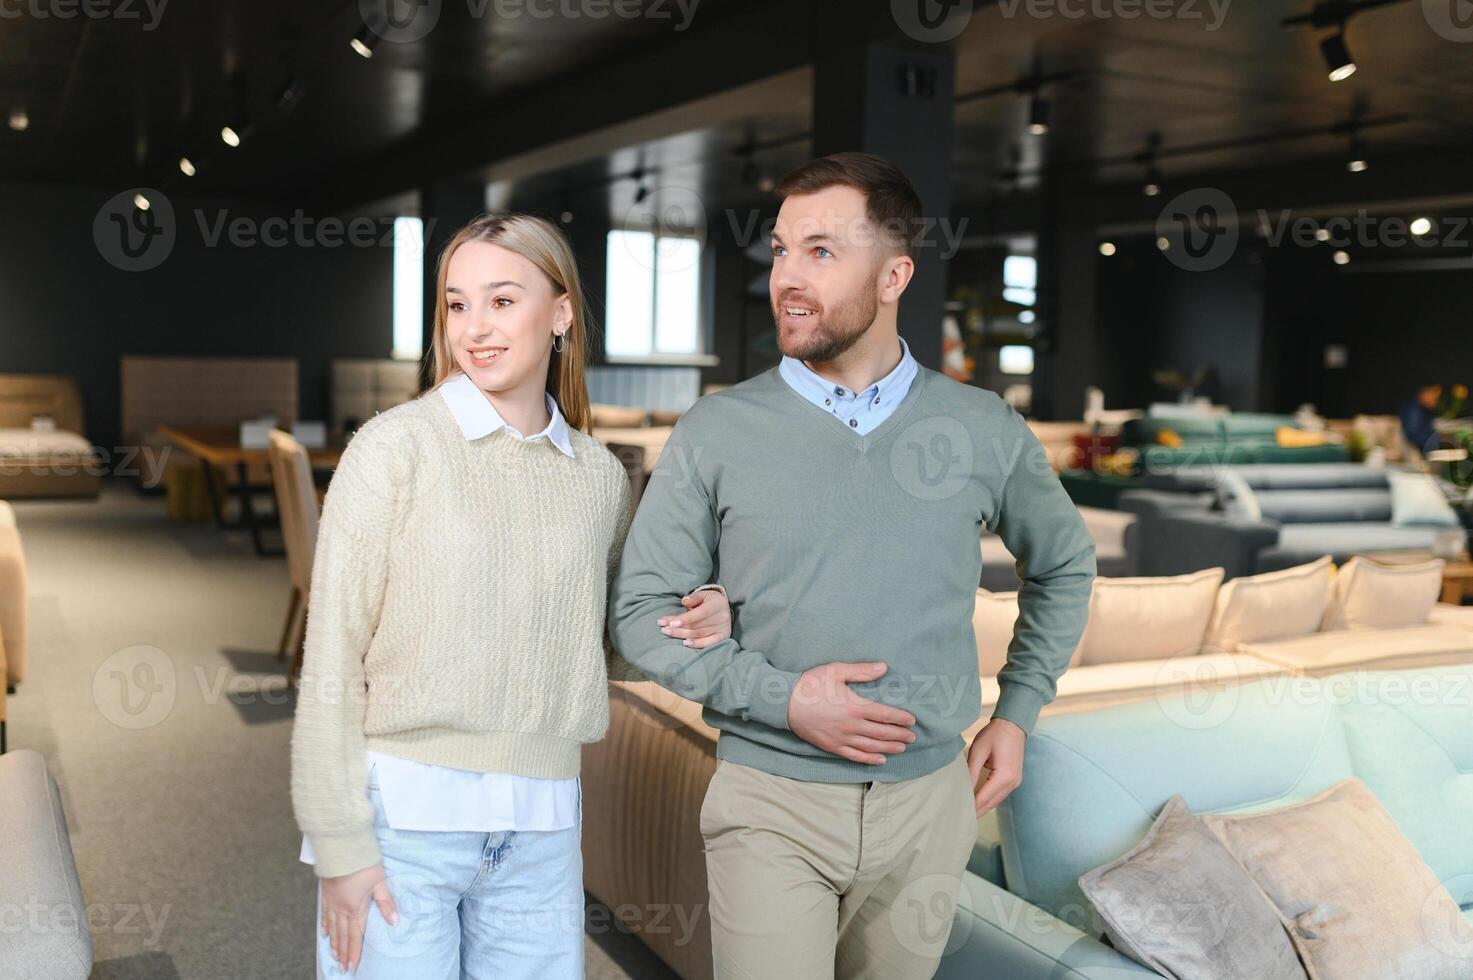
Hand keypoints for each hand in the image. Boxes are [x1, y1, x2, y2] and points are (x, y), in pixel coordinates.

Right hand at [320, 863, 396, 971]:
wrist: (341, 846)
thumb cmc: (363, 862)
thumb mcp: (379, 881)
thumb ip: (386, 903)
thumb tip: (394, 922)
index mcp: (355, 907)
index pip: (356, 935)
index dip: (355, 951)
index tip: (352, 965)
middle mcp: (341, 908)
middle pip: (343, 934)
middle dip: (344, 952)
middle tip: (343, 967)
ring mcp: (332, 901)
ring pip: (333, 927)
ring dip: (334, 942)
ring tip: (334, 955)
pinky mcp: (326, 893)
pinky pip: (325, 913)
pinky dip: (326, 925)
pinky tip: (325, 933)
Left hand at [658, 588, 731, 649]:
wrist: (724, 608)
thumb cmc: (710, 600)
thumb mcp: (703, 594)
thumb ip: (694, 597)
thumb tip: (684, 601)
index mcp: (717, 605)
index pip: (700, 614)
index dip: (685, 619)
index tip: (671, 623)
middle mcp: (721, 617)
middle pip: (696, 625)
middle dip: (677, 627)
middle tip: (662, 627)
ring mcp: (722, 629)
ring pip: (698, 634)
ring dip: (681, 634)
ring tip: (667, 632)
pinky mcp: (722, 637)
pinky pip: (709, 643)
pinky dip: (697, 644)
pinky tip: (685, 643)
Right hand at [786, 661, 916, 764]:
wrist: (784, 702)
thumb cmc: (810, 684)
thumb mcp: (835, 671)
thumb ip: (861, 671)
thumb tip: (884, 667)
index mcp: (855, 706)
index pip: (885, 715)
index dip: (900, 718)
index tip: (912, 720)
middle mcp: (851, 725)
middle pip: (882, 733)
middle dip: (899, 735)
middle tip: (912, 737)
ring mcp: (842, 738)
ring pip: (871, 746)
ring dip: (889, 748)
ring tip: (901, 748)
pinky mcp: (832, 746)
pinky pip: (855, 756)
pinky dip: (869, 759)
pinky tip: (880, 760)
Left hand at [967, 717, 1026, 815]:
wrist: (1013, 725)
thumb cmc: (995, 734)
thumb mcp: (979, 751)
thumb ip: (971, 772)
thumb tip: (963, 789)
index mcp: (1004, 776)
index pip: (984, 798)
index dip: (970, 807)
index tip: (957, 814)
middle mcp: (1012, 783)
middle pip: (991, 803)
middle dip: (976, 811)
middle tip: (959, 819)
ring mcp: (1015, 782)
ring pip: (996, 801)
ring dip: (982, 807)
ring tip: (966, 814)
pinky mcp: (1014, 780)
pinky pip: (1000, 795)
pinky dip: (989, 800)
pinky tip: (978, 803)